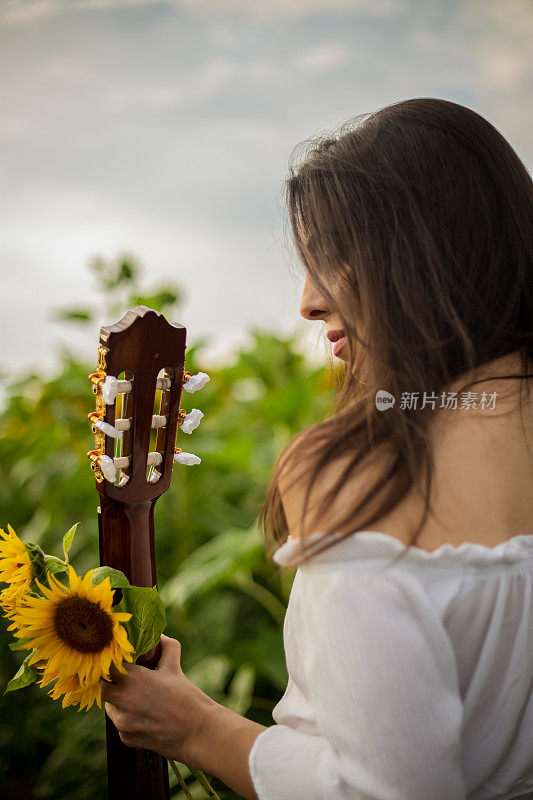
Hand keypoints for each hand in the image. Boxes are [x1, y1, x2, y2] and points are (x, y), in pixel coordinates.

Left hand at [100, 634, 216, 764]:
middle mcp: (122, 699)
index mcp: (132, 678)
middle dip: (111, 682)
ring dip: (118, 701)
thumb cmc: (187, 696)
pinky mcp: (125, 738)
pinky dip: (127, 718)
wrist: (197, 732)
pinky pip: (120, 724)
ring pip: (110, 706)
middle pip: (103, 686)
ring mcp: (122, 721)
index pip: (106, 665)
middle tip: (125, 680)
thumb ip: (165, 646)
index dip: (112, 662)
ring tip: (138, 699)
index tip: (119, 661)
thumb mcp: (174, 666)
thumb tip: (158, 635)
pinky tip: (145, 716)